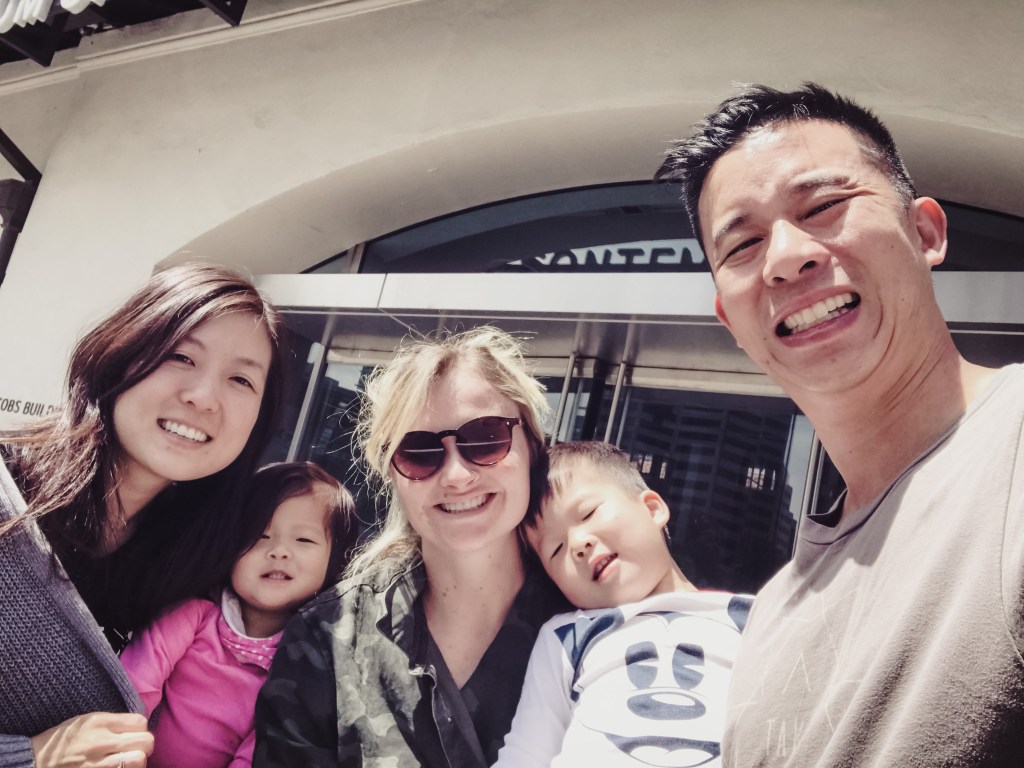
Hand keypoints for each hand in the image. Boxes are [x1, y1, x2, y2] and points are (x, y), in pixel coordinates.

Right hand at [29, 712, 153, 767]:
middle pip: (145, 741)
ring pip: (139, 760)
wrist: (34, 762)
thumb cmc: (62, 741)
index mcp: (98, 722)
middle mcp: (101, 742)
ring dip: (138, 761)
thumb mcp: (85, 721)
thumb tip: (138, 725)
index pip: (140, 721)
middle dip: (145, 745)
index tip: (135, 733)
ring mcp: (98, 763)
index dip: (141, 728)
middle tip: (137, 749)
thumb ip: (111, 721)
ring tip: (130, 761)